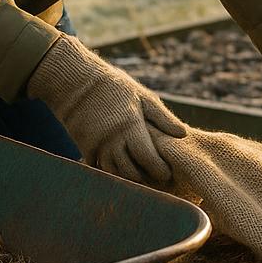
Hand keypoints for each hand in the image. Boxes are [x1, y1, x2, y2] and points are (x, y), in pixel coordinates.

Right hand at [26, 33, 186, 184]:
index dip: (159, 170)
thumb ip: (163, 118)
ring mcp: (97, 146)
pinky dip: (110, 172)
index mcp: (131, 127)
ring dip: (128, 179)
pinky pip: (99, 168)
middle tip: (157, 179)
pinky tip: (121, 171)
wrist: (77, 83)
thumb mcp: (143, 97)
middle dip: (146, 179)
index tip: (168, 174)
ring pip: (114, 173)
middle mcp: (112, 140)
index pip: (148, 158)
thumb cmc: (116, 89)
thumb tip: (184, 134)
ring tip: (142, 177)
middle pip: (130, 172)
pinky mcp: (86, 148)